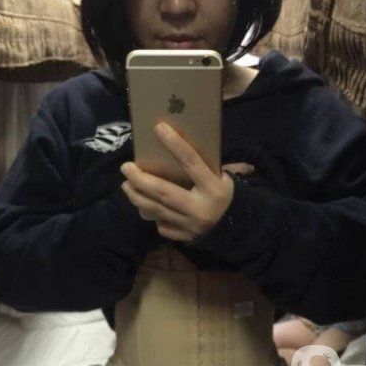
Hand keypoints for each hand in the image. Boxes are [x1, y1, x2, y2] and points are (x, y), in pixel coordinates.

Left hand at [120, 123, 234, 241]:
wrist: (240, 227)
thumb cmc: (227, 194)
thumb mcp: (223, 177)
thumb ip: (205, 165)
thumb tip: (183, 143)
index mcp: (214, 188)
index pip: (191, 162)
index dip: (175, 144)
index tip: (159, 128)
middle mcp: (200, 208)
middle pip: (164, 192)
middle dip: (141, 179)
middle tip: (126, 167)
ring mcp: (191, 225)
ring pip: (157, 210)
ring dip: (137, 196)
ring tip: (126, 184)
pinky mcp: (185, 237)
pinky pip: (163, 226)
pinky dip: (153, 215)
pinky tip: (146, 206)